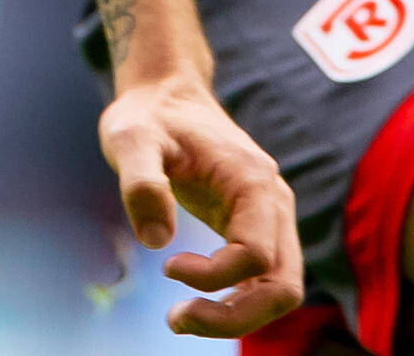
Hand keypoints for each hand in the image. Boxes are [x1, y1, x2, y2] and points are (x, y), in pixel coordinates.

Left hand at [99, 72, 303, 336]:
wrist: (167, 95)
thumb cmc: (149, 116)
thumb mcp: (130, 139)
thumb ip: (141, 182)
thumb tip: (157, 240)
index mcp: (252, 181)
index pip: (255, 254)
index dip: (212, 276)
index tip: (165, 266)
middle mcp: (273, 202)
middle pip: (282, 285)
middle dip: (234, 317)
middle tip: (176, 319)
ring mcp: (271, 217)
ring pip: (280, 289)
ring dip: (238, 317)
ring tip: (181, 318)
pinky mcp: (257, 228)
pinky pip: (265, 281)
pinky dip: (238, 303)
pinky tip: (196, 304)